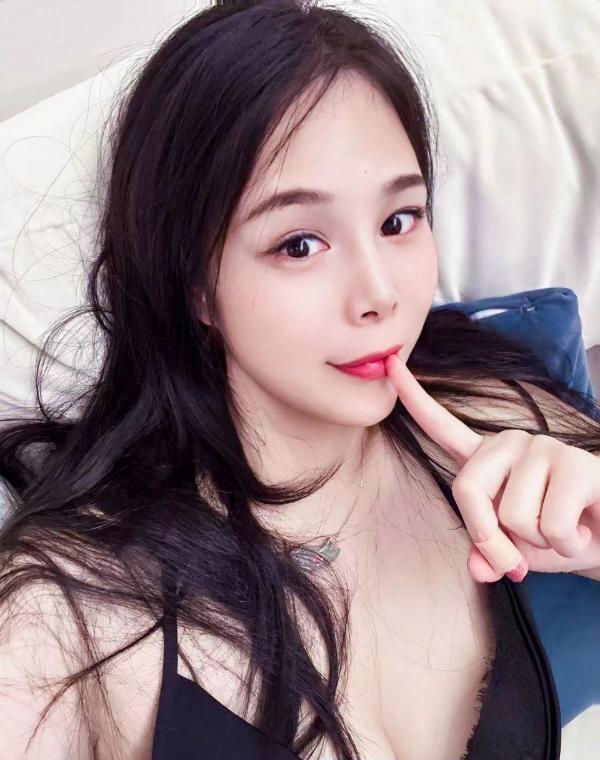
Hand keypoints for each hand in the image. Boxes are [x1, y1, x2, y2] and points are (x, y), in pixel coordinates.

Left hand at [384, 352, 599, 582]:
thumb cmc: (559, 535)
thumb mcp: (515, 551)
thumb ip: (488, 554)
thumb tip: (478, 568)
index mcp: (486, 458)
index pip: (442, 425)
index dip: (414, 398)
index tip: (388, 364)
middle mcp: (510, 444)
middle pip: (467, 489)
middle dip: (490, 537)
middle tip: (519, 555)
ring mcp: (544, 448)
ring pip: (513, 516)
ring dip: (538, 542)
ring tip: (561, 529)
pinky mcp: (576, 464)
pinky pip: (551, 524)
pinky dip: (565, 543)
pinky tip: (581, 528)